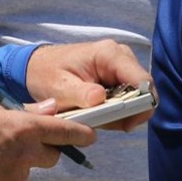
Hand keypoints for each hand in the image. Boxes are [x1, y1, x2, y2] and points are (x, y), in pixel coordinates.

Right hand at [0, 100, 98, 180]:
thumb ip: (21, 111)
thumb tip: (49, 110)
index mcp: (23, 130)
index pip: (64, 132)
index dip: (80, 133)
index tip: (90, 135)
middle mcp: (26, 156)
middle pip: (51, 155)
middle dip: (41, 150)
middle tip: (16, 143)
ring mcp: (16, 180)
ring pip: (28, 171)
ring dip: (16, 165)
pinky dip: (2, 180)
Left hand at [25, 41, 150, 127]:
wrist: (37, 67)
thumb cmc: (46, 73)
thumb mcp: (58, 86)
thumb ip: (80, 93)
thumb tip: (100, 98)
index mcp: (110, 55)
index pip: (142, 81)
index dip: (142, 105)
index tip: (127, 125)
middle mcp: (122, 58)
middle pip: (143, 91)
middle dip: (128, 112)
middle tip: (103, 123)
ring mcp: (122, 67)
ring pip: (137, 97)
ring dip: (120, 114)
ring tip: (95, 117)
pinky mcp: (119, 78)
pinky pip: (128, 99)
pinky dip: (116, 112)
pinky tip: (97, 113)